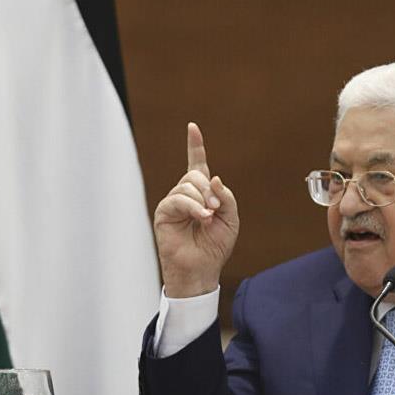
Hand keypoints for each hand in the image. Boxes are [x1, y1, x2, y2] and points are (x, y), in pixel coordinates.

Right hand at [154, 122, 239, 296]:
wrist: (202, 267)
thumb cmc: (215, 245)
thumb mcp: (230, 218)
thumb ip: (225, 196)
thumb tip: (213, 178)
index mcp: (202, 193)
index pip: (197, 164)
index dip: (195, 146)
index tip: (192, 127)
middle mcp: (185, 194)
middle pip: (195, 176)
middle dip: (209, 191)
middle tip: (216, 210)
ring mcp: (173, 202)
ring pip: (187, 186)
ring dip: (202, 201)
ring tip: (208, 218)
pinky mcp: (164, 212)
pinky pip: (178, 199)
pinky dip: (193, 207)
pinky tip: (201, 219)